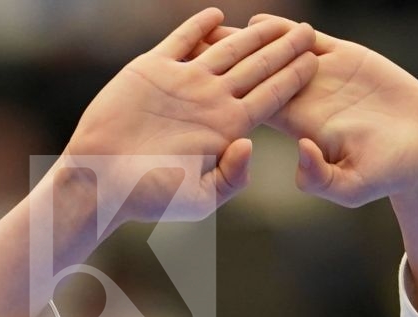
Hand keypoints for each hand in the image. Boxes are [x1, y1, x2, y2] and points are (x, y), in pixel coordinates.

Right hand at [58, 8, 317, 224]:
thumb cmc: (147, 195)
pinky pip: (181, 41)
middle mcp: (210, 101)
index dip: (293, 76)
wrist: (100, 178)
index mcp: (226, 127)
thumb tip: (251, 145)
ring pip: (225, 49)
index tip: (317, 58)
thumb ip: (231, 178)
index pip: (270, 95)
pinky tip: (216, 15)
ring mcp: (183, 83)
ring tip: (275, 20)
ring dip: (250, 34)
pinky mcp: (153, 69)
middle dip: (282, 49)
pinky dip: (197, 26)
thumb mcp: (198, 198)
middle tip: (307, 32)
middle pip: (256, 68)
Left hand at [199, 15, 417, 207]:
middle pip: (254, 78)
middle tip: (189, 52)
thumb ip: (324, 178)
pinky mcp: (343, 58)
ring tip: (217, 29)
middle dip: (226, 66)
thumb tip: (300, 155)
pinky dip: (285, 30)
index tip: (196, 94)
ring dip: (249, 42)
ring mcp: (321, 76)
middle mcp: (303, 100)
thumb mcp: (354, 187)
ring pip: (276, 54)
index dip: (226, 100)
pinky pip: (308, 40)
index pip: (253, 109)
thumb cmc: (387, 174)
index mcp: (298, 128)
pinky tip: (262, 20)